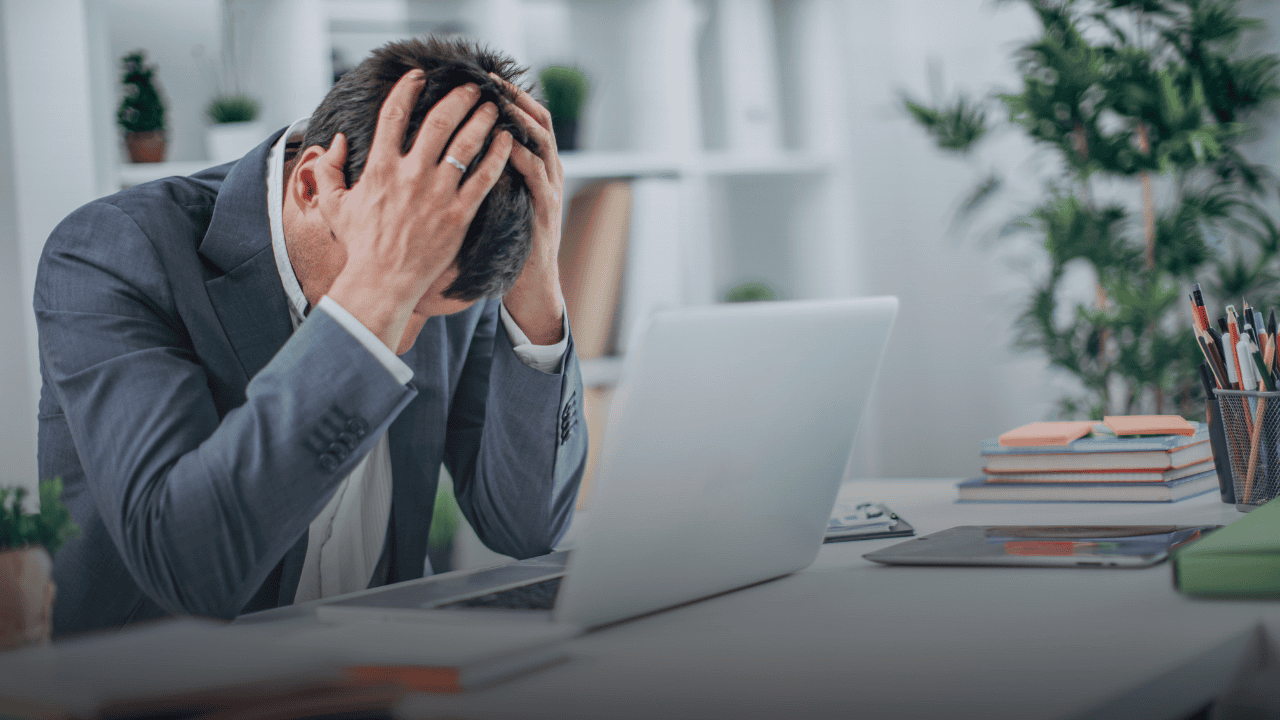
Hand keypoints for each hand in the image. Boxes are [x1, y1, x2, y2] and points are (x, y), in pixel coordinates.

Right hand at [317, 70, 513, 351]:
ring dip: (482, 120)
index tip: (420, 76)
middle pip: (439, 121)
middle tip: (473, 86)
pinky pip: (484, 178)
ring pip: (466, 144)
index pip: (393, 114)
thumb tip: (336, 140)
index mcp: (380, 167)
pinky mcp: (459, 214)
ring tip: (493, 107)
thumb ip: (327, 169)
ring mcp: (437, 194)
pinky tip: (506, 141)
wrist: (382, 282)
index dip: (407, 89)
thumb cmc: (359, 245)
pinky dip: (498, 155)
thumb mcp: (333, 204)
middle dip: (459, 97)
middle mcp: (410, 174)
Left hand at [491, 72, 565, 345]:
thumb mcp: (500, 204)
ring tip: (502, 102)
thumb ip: (489, 176)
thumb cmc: (508, 247)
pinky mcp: (545, 214)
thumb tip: (461, 148)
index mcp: (535, 170)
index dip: (509, 98)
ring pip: (543, 145)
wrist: (531, 288)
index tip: (484, 78)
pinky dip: (524, 159)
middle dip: (516, 99)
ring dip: (523, 122)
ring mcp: (549, 193)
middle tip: (493, 80)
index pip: (526, 122)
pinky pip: (537, 179)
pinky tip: (509, 144)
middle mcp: (547, 175)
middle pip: (538, 123)